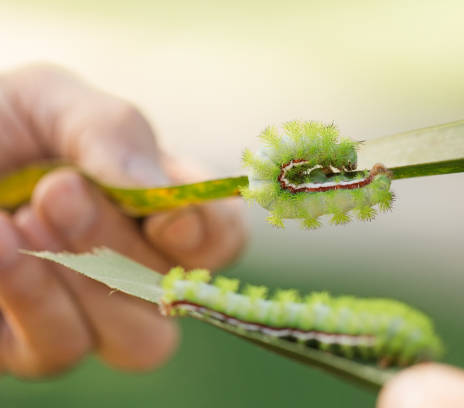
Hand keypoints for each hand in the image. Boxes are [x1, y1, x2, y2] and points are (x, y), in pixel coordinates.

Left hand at [0, 64, 245, 376]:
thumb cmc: (1, 120)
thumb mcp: (55, 102)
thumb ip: (115, 132)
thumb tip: (162, 189)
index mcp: (158, 207)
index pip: (220, 237)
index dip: (209, 234)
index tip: (166, 215)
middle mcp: (136, 266)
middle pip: (177, 296)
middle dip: (123, 248)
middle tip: (60, 191)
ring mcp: (91, 312)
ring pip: (137, 342)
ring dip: (83, 279)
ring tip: (24, 214)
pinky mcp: (35, 344)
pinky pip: (60, 350)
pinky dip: (31, 295)